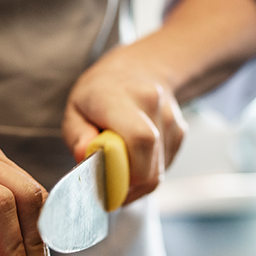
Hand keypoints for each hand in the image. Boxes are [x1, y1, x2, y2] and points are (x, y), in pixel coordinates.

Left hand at [62, 44, 187, 204]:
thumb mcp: (76, 107)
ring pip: (157, 173)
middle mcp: (153, 105)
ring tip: (117, 164)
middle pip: (150, 167)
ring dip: (134, 181)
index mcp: (122, 96)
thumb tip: (85, 155)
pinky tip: (132, 157)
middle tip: (107, 185)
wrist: (141, 69)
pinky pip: (163, 168)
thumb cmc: (101, 92)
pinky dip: (145, 173)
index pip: (139, 140)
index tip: (103, 185)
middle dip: (127, 186)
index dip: (123, 172)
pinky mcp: (179, 134)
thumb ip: (77, 134)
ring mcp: (171, 120)